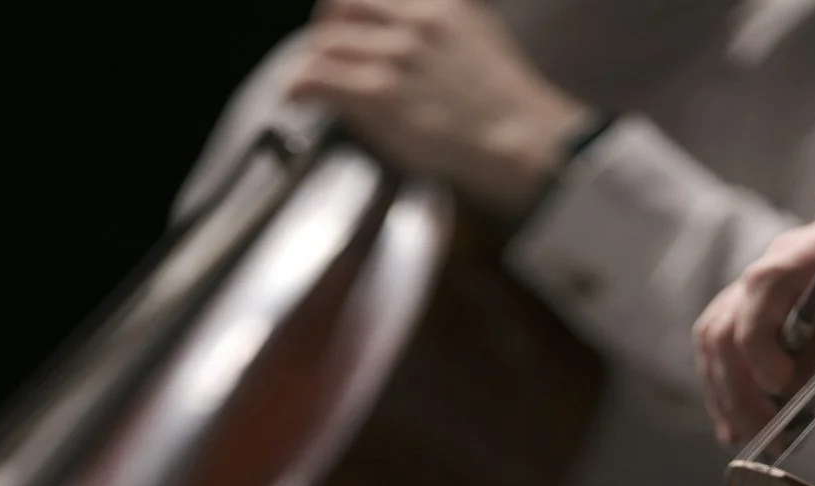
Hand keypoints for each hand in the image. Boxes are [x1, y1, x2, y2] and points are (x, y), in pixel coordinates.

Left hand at [288, 0, 590, 218]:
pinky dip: (298, 85)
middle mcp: (414, 21)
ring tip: (304, 84)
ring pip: (327, 44)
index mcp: (440, 6)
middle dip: (326, 32)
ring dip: (310, 63)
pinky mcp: (381, 95)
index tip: (342, 24)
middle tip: (320, 55)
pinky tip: (292, 97)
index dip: (349, 9)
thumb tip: (415, 31)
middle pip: (343, 9)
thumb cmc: (508, 110)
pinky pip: (319, 78)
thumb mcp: (481, 42)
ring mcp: (395, 56)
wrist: (522, 142)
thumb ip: (445, 30)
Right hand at [695, 178, 814, 447]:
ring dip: (726, 395)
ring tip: (752, 437)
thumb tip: (794, 388)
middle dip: (739, 388)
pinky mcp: (761, 307)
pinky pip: (724, 345)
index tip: (780, 386)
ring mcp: (765, 283)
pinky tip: (737, 426)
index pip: (764, 285)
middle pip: (727, 322)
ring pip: (715, 337)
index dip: (760, 340)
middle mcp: (780, 260)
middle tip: (768, 435)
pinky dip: (725, 388)